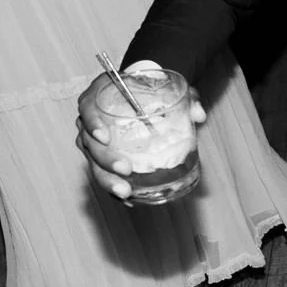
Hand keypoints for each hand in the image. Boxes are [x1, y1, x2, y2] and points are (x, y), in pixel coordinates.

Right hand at [74, 68, 207, 200]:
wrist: (143, 95)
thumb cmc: (151, 88)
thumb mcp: (170, 87)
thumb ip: (186, 98)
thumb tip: (199, 115)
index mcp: (99, 96)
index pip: (87, 108)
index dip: (92, 123)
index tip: (104, 137)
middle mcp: (90, 119)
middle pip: (88, 142)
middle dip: (105, 159)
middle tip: (125, 170)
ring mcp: (93, 140)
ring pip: (92, 162)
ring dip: (106, 178)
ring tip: (125, 192)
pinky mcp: (100, 156)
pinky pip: (102, 173)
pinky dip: (113, 187)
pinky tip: (128, 198)